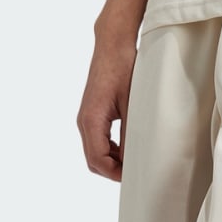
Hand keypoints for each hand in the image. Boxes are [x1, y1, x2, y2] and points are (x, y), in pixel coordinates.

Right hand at [79, 29, 138, 179]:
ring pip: (94, 151)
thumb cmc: (123, 68)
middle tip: (136, 171)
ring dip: (112, 160)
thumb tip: (136, 156)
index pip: (97, 159)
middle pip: (93, 160)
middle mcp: (84, 121)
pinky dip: (111, 149)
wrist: (113, 45)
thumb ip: (131, 131)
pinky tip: (128, 146)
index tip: (134, 175)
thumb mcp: (132, 102)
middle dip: (113, 170)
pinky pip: (97, 140)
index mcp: (91, 120)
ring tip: (135, 159)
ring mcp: (86, 118)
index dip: (114, 173)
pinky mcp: (92, 114)